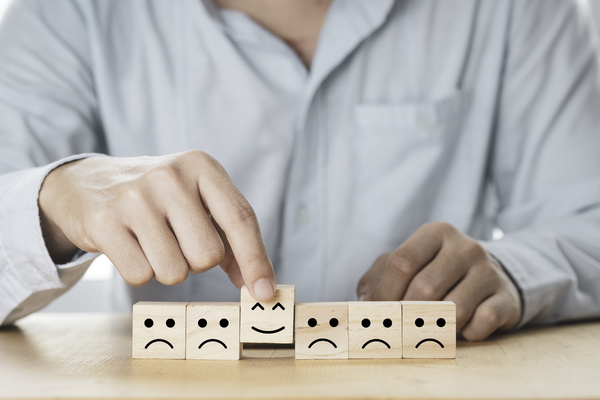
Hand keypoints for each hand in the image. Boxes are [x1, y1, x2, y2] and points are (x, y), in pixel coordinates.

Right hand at [38, 151, 275, 300]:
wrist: (87, 184)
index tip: (264, 293)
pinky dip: (139, 271)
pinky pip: (140, 276)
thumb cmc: (157, 199)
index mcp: (201, 166)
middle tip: (177, 242)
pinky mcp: (103, 221)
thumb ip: (231, 241)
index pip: (240, 218)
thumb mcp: (197, 203)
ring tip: (151, 242)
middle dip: (196, 262)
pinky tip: (128, 246)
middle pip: (208, 255)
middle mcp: (170, 176)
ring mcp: (134, 197)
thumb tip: (260, 286)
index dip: (256, 260)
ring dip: (167, 269)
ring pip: (174, 272)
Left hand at [357, 222, 521, 339]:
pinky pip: (481, 322)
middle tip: (399, 327)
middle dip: (407, 313)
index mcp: (435, 233)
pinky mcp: (506, 296)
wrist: (493, 276)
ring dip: (436, 325)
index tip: (378, 311)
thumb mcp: (406, 265)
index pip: (402, 262)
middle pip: (425, 287)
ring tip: (431, 326)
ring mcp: (488, 271)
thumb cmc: (436, 271)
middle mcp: (464, 247)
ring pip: (453, 309)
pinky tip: (462, 329)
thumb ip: (378, 277)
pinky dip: (466, 333)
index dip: (385, 292)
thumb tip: (365, 303)